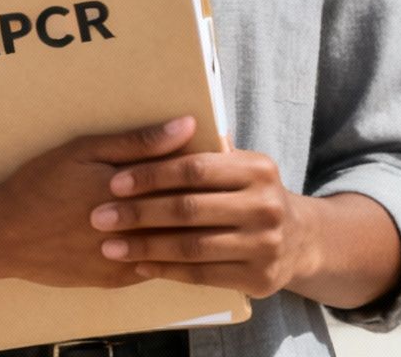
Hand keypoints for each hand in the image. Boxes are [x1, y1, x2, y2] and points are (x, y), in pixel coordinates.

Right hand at [0, 114, 203, 289]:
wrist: (4, 235)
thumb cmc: (41, 184)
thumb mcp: (85, 151)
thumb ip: (138, 142)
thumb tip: (187, 127)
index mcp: (130, 189)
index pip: (188, 177)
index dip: (210, 165)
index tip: (225, 153)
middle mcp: (133, 227)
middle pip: (188, 212)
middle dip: (209, 197)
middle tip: (223, 184)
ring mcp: (127, 258)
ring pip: (178, 244)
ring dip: (196, 228)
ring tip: (209, 211)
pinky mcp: (117, 279)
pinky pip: (159, 268)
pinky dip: (173, 253)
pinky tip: (181, 239)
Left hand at [87, 126, 316, 298]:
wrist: (299, 241)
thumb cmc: (252, 195)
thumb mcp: (241, 165)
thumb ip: (210, 150)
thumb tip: (175, 123)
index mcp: (257, 169)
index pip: (195, 168)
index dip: (152, 175)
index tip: (115, 183)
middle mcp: (266, 206)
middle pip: (189, 209)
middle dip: (138, 213)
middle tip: (100, 216)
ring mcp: (265, 245)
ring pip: (192, 247)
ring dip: (145, 246)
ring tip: (110, 245)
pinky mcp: (259, 278)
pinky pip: (202, 275)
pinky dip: (166, 270)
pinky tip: (139, 264)